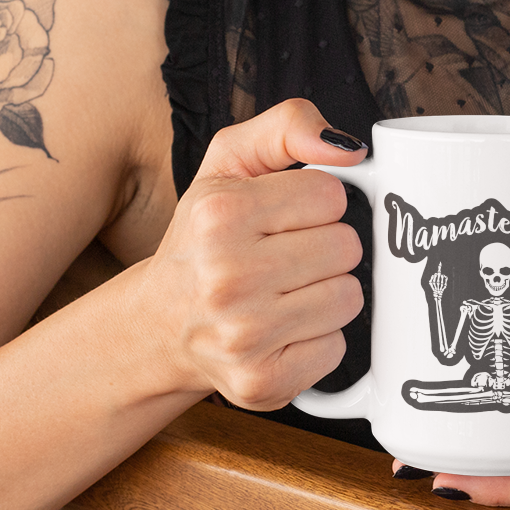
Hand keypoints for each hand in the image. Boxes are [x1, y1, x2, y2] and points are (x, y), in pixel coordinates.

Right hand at [143, 98, 366, 410]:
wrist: (159, 326)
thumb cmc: (202, 239)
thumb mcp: (229, 163)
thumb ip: (288, 128)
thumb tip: (350, 149)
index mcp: (220, 214)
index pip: (331, 195)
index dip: (316, 204)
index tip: (283, 218)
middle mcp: (226, 275)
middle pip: (346, 247)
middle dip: (324, 248)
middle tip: (283, 257)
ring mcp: (244, 334)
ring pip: (349, 297)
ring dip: (325, 293)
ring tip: (283, 293)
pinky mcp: (262, 381)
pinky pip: (337, 347)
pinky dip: (318, 339)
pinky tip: (281, 329)